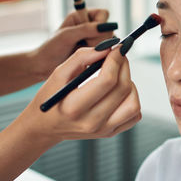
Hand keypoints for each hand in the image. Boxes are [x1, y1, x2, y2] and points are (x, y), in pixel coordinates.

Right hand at [16, 46, 140, 144]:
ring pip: (134, 103)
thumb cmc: (51, 96)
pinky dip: (131, 99)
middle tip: (119, 55)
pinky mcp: (110, 133)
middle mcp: (91, 122)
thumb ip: (82, 57)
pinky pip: (134, 114)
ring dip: (130, 83)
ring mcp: (103, 130)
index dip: (116, 60)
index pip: (107, 80)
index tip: (117, 48)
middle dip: (124, 66)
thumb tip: (108, 47)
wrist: (45, 127)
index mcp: (74, 107)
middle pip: (123, 89)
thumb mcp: (59, 73)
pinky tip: (119, 91)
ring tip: (117, 75)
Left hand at [30, 9, 116, 79]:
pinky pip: (108, 51)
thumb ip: (86, 29)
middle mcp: (91, 26)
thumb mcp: (67, 36)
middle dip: (99, 39)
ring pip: (110, 41)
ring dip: (99, 49)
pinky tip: (89, 60)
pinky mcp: (97, 51)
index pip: (103, 14)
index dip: (100, 24)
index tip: (88, 34)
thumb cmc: (51, 48)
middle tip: (84, 45)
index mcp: (82, 16)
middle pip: (109, 29)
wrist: (44, 66)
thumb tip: (105, 26)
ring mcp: (95, 39)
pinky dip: (100, 56)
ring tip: (83, 53)